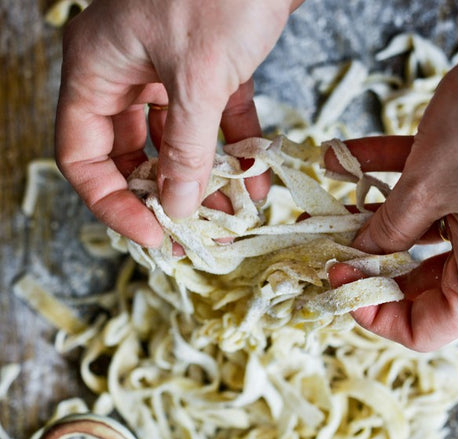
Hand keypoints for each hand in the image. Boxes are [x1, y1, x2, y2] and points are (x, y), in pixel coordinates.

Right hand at [55, 0, 302, 246]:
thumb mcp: (199, 74)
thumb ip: (187, 147)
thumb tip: (178, 205)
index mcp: (99, 70)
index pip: (84, 156)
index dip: (112, 202)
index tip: (152, 235)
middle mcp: (129, 74)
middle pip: (132, 155)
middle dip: (161, 197)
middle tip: (191, 234)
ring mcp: (172, 72)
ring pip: (178, 144)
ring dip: (203, 181)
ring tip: (230, 215)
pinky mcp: (214, 69)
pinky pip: (218, 123)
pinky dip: (235, 152)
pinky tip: (256, 180)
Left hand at [327, 1, 457, 350]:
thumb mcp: (427, 189)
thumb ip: (389, 230)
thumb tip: (357, 254)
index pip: (425, 329)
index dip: (376, 316)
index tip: (340, 284)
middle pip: (413, 283)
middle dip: (362, 264)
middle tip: (322, 248)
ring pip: (411, 235)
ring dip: (365, 219)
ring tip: (320, 207)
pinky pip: (421, 192)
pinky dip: (383, 178)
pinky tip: (341, 158)